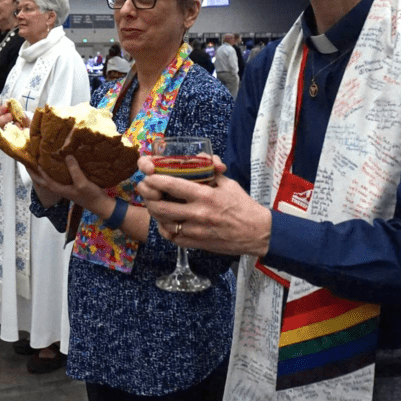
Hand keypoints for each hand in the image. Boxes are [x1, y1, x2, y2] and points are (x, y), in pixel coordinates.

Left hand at [29, 155, 108, 213]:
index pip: (46, 180)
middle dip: (36, 175)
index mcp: (61, 190)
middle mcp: (62, 189)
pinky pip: (61, 178)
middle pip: (44, 182)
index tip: (33, 161)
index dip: (39, 172)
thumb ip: (74, 170)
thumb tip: (66, 156)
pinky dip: (57, 172)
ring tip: (40, 163)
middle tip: (29, 166)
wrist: (102, 205)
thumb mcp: (82, 183)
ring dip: (45, 173)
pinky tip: (60, 166)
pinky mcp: (74, 185)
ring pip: (52, 180)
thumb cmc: (91, 196)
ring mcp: (68, 188)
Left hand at [136, 154, 272, 257]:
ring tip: (153, 203)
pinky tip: (165, 221)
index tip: (148, 175)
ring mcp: (195, 231)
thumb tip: (198, 156)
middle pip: (161, 206)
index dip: (155, 179)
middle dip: (148, 197)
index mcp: (205, 196)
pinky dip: (164, 228)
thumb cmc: (242, 206)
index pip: (172, 185)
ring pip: (163, 222)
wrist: (256, 233)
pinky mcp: (195, 244)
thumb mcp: (228, 183)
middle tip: (144, 190)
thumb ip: (210, 170)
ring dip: (154, 211)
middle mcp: (198, 214)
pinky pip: (171, 236)